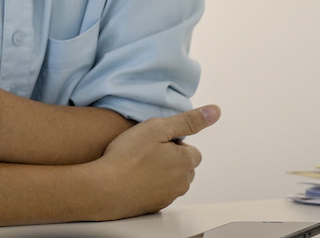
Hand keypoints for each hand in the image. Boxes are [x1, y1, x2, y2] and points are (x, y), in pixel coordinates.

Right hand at [89, 105, 219, 218]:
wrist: (104, 188)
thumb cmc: (128, 156)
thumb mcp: (158, 127)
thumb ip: (188, 120)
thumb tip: (215, 111)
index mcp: (186, 162)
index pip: (192, 150)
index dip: (174, 143)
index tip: (156, 141)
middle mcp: (182, 182)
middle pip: (184, 166)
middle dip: (170, 158)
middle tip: (146, 151)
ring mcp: (168, 197)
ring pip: (172, 180)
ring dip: (160, 172)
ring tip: (137, 165)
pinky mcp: (154, 207)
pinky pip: (158, 192)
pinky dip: (150, 186)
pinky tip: (133, 178)